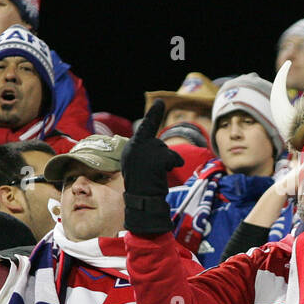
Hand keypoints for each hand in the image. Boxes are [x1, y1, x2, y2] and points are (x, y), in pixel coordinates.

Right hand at [121, 100, 183, 233]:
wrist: (142, 202)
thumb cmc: (143, 188)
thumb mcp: (141, 168)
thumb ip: (147, 154)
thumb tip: (165, 151)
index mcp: (130, 149)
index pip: (144, 129)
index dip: (154, 114)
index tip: (160, 101)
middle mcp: (135, 147)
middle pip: (159, 144)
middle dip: (162, 157)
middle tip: (154, 173)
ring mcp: (144, 152)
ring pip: (166, 151)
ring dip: (167, 163)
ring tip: (156, 177)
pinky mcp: (155, 158)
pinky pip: (173, 158)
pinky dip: (173, 166)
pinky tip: (163, 175)